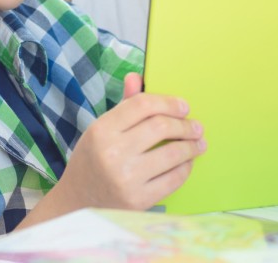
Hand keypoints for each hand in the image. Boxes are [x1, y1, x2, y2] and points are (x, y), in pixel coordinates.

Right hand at [24, 73, 205, 224]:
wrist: (79, 201)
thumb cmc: (93, 160)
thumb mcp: (101, 129)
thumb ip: (124, 105)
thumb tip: (137, 77)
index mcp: (102, 130)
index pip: (143, 105)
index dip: (168, 102)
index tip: (183, 107)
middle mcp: (112, 153)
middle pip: (161, 127)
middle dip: (185, 125)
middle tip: (195, 126)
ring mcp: (126, 179)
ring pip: (172, 153)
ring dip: (192, 146)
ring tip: (198, 143)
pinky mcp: (139, 200)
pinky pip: (174, 178)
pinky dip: (185, 168)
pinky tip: (187, 162)